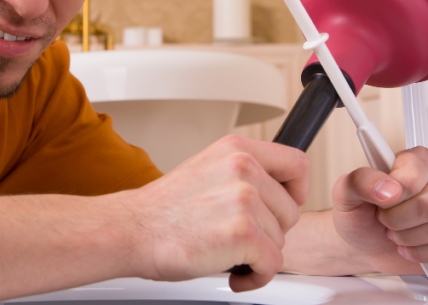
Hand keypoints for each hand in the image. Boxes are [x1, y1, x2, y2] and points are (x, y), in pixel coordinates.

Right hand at [121, 135, 308, 291]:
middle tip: (242, 238)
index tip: (283, 205)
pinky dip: (255, 277)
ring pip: (281, 240)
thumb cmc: (164, 210)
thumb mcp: (207, 170)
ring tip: (228, 253)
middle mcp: (243, 168)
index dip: (296, 191)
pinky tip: (233, 273)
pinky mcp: (243, 233)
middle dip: (272, 231)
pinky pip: (272, 264)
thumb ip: (242, 173)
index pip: (297, 163)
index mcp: (237, 149)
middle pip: (291, 210)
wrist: (131, 230)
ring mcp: (244, 199)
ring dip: (258, 254)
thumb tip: (274, 190)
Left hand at [331, 146, 427, 274]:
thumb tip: (388, 188)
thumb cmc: (359, 215)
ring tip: (397, 235)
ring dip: (411, 239)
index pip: (413, 178)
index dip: (393, 200)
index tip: (380, 204)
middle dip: (400, 222)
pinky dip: (425, 254)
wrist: (364, 243)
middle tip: (386, 222)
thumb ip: (360, 181)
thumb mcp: (344, 194)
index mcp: (416, 160)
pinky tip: (411, 248)